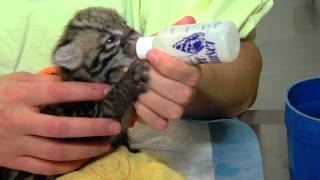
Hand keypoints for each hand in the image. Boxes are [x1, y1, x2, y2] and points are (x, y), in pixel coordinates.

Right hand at [0, 72, 120, 174]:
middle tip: (114, 126)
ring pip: (56, 153)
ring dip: (85, 151)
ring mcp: (17, 144)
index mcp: (20, 96)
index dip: (85, 92)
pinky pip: (44, 168)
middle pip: (61, 128)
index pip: (58, 93)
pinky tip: (82, 160)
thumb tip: (72, 81)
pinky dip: (66, 167)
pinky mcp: (14, 160)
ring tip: (105, 145)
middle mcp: (20, 121)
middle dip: (92, 128)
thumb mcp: (16, 80)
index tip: (107, 91)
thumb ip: (43, 81)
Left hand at [134, 16, 200, 129]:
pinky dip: (146, 114)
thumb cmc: (155, 57)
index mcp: (191, 72)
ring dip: (150, 97)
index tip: (151, 55)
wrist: (146, 73)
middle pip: (182, 95)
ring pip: (172, 111)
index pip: (191, 75)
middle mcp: (188, 92)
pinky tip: (137, 101)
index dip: (170, 66)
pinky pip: (160, 124)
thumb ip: (175, 33)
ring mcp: (177, 109)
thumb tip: (189, 21)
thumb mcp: (162, 42)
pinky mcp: (163, 121)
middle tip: (141, 71)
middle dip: (157, 82)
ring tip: (137, 86)